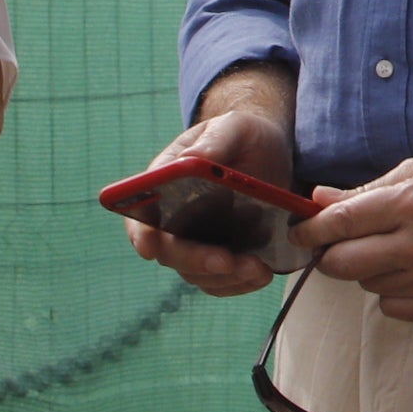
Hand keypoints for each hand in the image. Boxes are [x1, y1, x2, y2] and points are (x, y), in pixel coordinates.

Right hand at [125, 108, 297, 298]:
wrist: (270, 152)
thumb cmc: (244, 135)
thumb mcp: (235, 127)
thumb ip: (215, 140)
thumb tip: (189, 161)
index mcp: (164, 186)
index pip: (142, 216)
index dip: (142, 234)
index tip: (150, 246)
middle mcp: (174, 220)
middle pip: (171, 252)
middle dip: (196, 260)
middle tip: (227, 261)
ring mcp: (198, 241)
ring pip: (197, 273)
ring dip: (224, 278)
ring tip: (258, 269)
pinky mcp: (223, 255)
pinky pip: (222, 281)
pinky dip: (240, 284)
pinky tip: (262, 274)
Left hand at [298, 156, 412, 321]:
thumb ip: (366, 190)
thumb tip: (319, 200)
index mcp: (412, 202)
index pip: (340, 223)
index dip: (310, 230)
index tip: (300, 232)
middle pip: (341, 264)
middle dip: (330, 254)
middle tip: (338, 245)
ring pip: (366, 284)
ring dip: (369, 268)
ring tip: (398, 249)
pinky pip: (391, 307)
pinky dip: (393, 291)